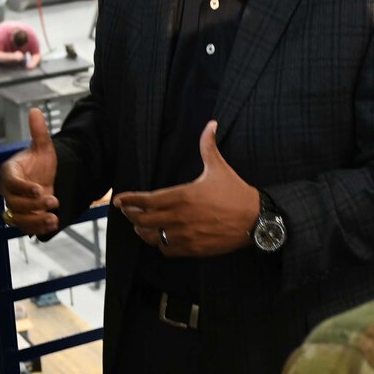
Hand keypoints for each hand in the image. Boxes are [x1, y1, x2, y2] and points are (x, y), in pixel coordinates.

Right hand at [0, 108, 60, 233]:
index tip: (39, 189)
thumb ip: (39, 131)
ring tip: (53, 218)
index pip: (11, 182)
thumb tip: (35, 112)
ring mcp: (16, 206)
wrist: (48, 178)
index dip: (24, 188)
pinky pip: (26, 227)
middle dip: (33, 204)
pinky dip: (38, 228)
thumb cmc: (41, 163)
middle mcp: (9, 191)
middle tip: (52, 200)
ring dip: (35, 220)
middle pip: (14, 203)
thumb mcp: (43, 147)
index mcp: (9, 172)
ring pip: (19, 218)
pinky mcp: (24, 218)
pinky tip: (52, 224)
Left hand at [116, 122, 258, 256]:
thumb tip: (211, 124)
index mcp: (182, 196)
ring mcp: (185, 235)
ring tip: (139, 227)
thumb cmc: (235, 192)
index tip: (118, 200)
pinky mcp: (193, 248)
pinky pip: (167, 250)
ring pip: (152, 237)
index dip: (129, 200)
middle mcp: (179, 217)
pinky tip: (160, 239)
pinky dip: (160, 245)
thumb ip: (208, 146)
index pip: (146, 200)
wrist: (255, 219)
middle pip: (143, 220)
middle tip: (127, 211)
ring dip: (142, 232)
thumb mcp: (219, 167)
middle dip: (131, 216)